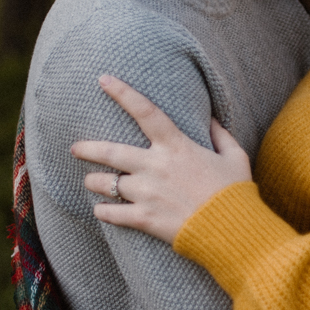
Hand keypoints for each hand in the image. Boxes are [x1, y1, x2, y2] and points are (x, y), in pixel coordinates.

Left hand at [72, 76, 250, 244]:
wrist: (231, 230)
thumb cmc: (235, 192)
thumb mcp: (235, 157)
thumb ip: (221, 136)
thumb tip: (213, 120)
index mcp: (176, 146)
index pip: (145, 111)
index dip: (122, 92)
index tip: (103, 79)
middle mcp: (155, 166)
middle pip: (110, 152)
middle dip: (87, 149)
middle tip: (75, 148)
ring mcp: (147, 193)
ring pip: (105, 184)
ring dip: (94, 182)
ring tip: (91, 181)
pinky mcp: (144, 218)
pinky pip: (111, 214)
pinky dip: (102, 212)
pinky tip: (100, 210)